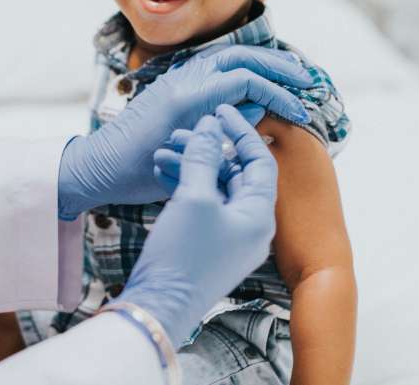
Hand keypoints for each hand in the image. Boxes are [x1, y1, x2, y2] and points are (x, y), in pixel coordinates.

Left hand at [57, 45, 309, 219]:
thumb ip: (226, 128)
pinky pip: (215, 65)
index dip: (280, 94)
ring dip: (261, 61)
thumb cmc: (138, 172)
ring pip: (228, 56)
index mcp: (189, 95)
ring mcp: (177, 78)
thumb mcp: (190, 157)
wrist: (99, 167)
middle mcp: (184, 78)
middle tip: (306, 79)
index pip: (248, 79)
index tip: (301, 112)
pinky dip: (242, 67)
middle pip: (242, 56)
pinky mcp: (174, 85)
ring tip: (288, 72)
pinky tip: (256, 80)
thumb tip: (259, 103)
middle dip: (278, 65)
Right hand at [113, 105, 278, 344]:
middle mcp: (252, 227)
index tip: (219, 111)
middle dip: (209, 149)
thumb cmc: (182, 255)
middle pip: (237, 173)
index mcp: (260, 214)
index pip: (260, 160)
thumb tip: (212, 126)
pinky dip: (187, 187)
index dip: (241, 130)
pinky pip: (204, 207)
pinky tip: (162, 172)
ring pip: (217, 189)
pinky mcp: (210, 247)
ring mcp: (231, 239)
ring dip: (193, 167)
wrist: (159, 308)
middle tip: (183, 132)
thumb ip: (204, 157)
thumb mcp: (194, 199)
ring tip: (163, 152)